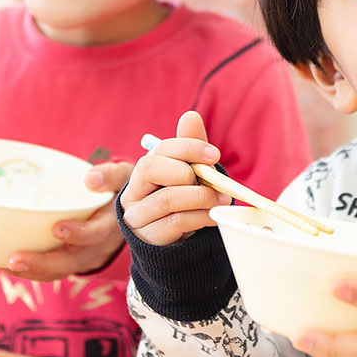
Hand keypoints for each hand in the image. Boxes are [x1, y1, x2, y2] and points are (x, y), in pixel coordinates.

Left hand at [0, 162, 132, 281]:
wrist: (129, 209)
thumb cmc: (120, 189)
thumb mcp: (123, 176)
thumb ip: (109, 176)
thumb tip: (90, 179)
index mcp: (112, 225)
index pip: (97, 234)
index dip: (78, 234)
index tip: (58, 228)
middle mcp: (97, 247)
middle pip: (70, 262)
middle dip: (42, 263)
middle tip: (15, 258)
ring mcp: (83, 257)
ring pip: (57, 271)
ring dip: (28, 271)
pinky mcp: (70, 260)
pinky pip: (49, 271)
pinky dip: (26, 269)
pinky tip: (0, 263)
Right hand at [119, 110, 231, 245]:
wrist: (177, 241)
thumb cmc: (184, 200)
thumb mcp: (190, 173)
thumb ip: (190, 149)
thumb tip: (191, 116)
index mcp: (144, 170)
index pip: (159, 150)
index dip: (187, 148)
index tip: (214, 154)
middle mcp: (133, 190)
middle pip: (151, 168)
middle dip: (186, 171)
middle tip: (214, 179)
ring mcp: (138, 216)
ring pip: (166, 198)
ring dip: (200, 196)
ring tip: (222, 198)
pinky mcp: (149, 238)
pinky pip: (175, 223)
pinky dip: (200, 216)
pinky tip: (214, 215)